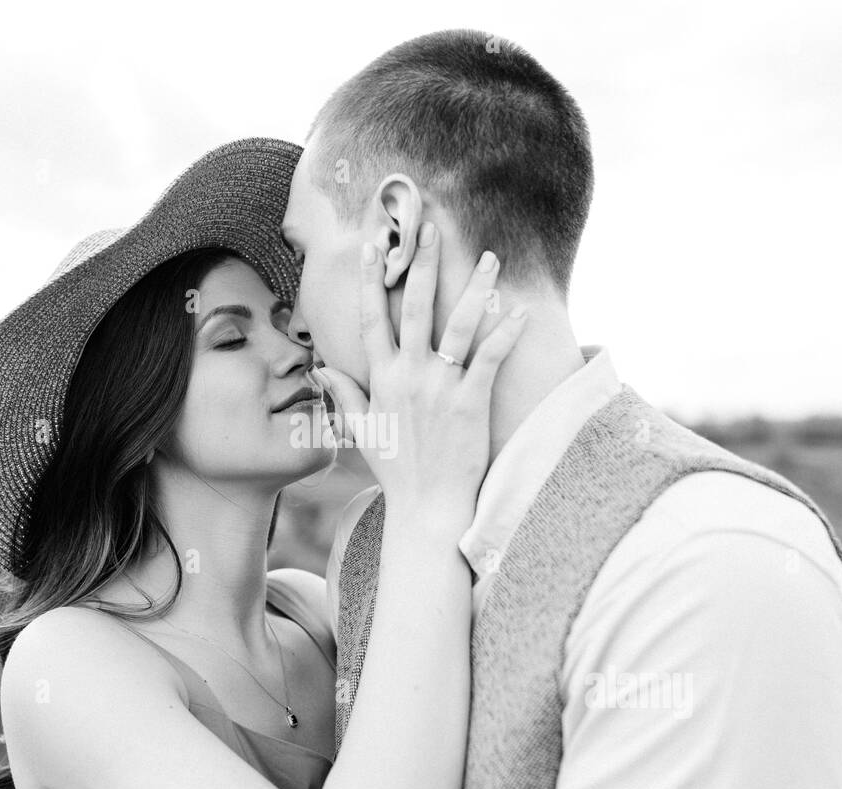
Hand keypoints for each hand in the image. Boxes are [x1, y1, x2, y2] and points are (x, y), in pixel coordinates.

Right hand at [312, 222, 526, 525]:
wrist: (427, 508)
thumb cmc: (397, 471)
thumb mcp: (363, 431)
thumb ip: (345, 395)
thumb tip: (322, 370)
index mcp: (381, 379)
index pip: (372, 319)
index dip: (370, 279)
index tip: (372, 244)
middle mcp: (408, 376)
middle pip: (413, 307)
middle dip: (420, 263)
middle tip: (429, 226)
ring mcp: (440, 387)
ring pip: (457, 324)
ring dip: (473, 287)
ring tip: (489, 256)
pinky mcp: (470, 401)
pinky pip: (490, 357)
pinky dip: (505, 332)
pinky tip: (520, 309)